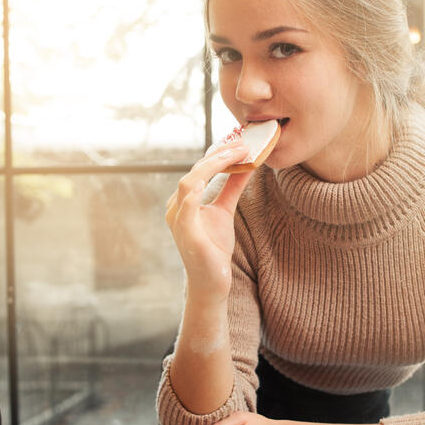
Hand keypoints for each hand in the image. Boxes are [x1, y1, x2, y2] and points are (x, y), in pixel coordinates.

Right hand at [165, 144, 253, 297]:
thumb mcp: (225, 210)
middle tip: (242, 144)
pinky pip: (185, 210)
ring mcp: (178, 220)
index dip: (220, 154)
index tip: (242, 144)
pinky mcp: (186, 234)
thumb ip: (232, 187)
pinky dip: (194, 193)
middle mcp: (175, 207)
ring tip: (233, 154)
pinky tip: (207, 179)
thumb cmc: (213, 247)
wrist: (211, 281)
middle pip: (195, 172)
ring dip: (212, 166)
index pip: (199, 169)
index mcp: (182, 200)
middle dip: (219, 156)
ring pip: (189, 184)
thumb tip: (248, 164)